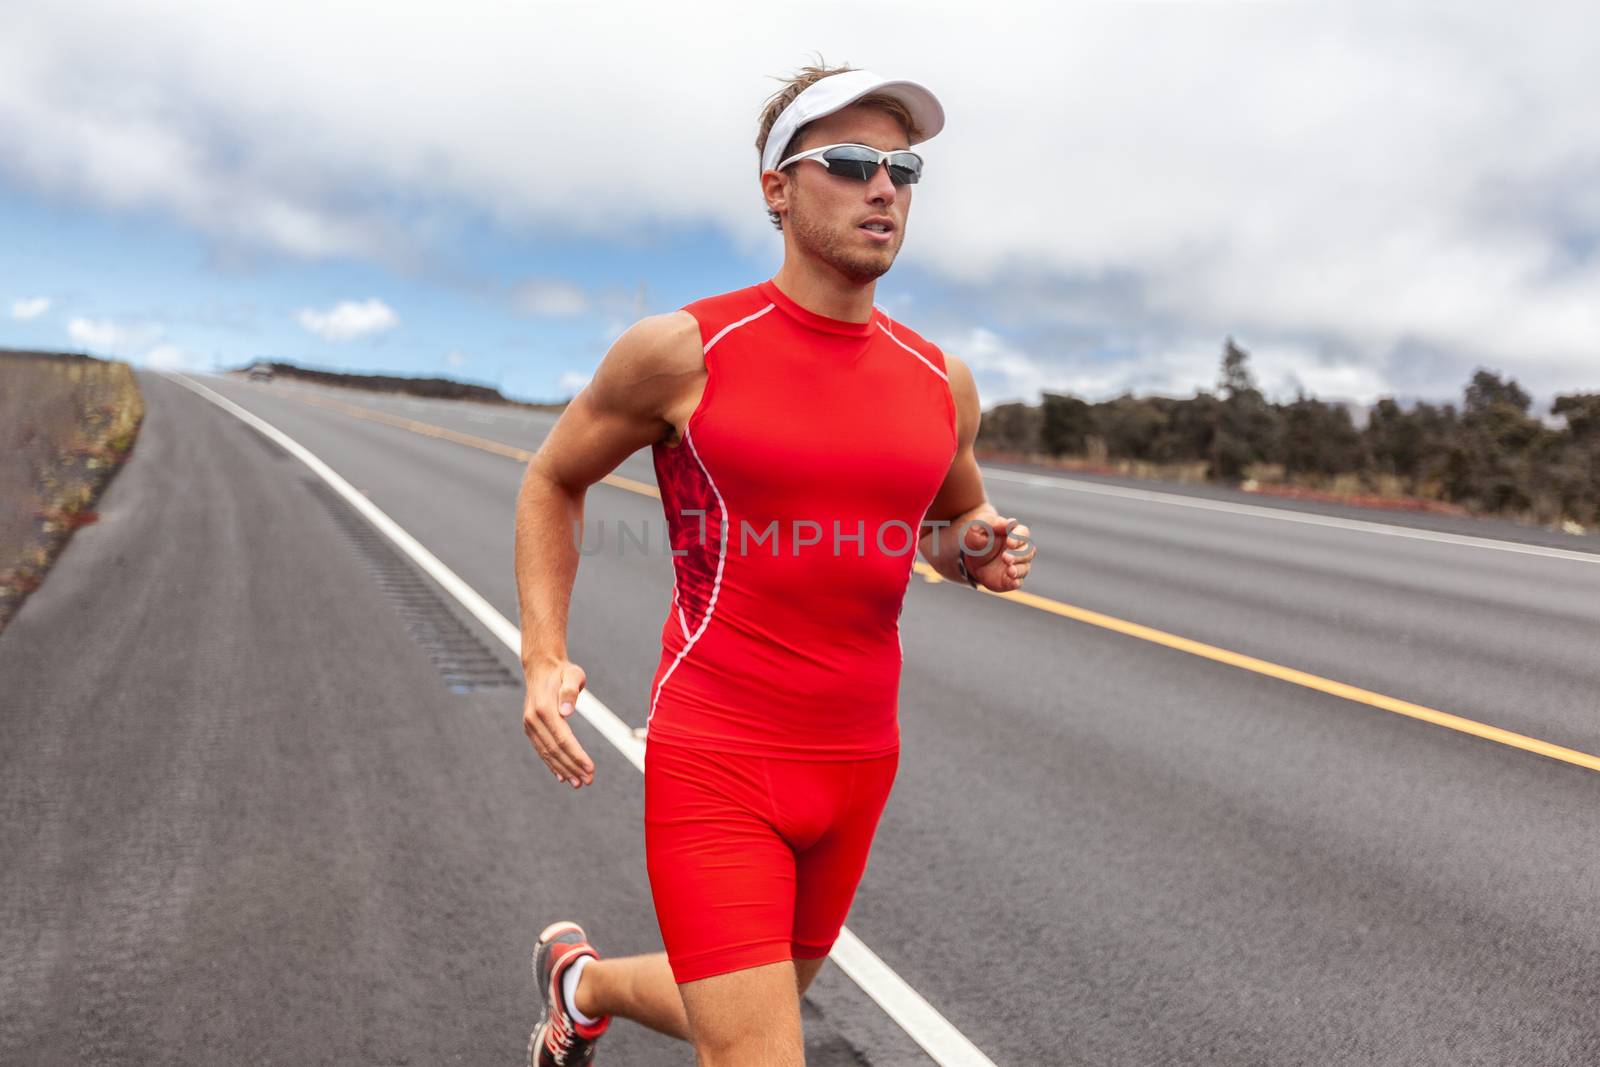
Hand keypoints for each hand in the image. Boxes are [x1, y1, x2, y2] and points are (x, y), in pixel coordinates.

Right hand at [522, 656, 595, 788]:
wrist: (541, 667)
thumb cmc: (562, 671)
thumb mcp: (573, 674)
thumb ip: (570, 690)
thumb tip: (567, 712)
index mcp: (544, 708)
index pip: (563, 739)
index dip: (577, 755)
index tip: (590, 768)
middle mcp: (533, 719)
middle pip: (555, 749)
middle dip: (572, 767)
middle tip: (588, 781)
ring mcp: (530, 725)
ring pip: (547, 753)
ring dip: (563, 769)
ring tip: (577, 783)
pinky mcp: (530, 728)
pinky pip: (541, 749)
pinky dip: (551, 764)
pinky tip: (562, 775)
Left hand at [959, 514, 1035, 592]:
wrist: (970, 557)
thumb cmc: (978, 538)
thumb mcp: (979, 528)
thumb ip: (992, 524)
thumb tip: (1007, 523)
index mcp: (1013, 533)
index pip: (1023, 533)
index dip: (1019, 537)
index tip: (1010, 542)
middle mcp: (1019, 550)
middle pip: (1028, 551)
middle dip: (1018, 555)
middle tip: (1005, 557)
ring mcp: (1016, 565)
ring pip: (1025, 567)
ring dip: (1019, 569)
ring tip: (1010, 571)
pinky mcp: (1010, 579)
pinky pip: (1017, 582)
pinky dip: (1016, 582)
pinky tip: (1012, 581)